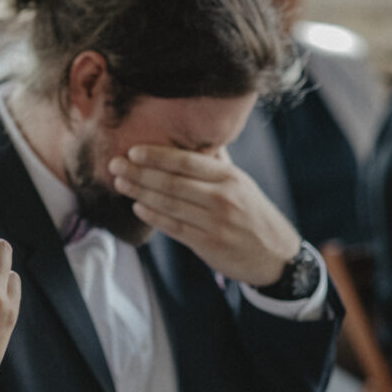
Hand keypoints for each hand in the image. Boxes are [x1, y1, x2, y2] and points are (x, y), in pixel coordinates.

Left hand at [109, 145, 299, 285]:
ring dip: (140, 193)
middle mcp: (223, 198)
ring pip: (170, 204)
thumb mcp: (241, 183)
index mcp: (230, 177)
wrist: (277, 255)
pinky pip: (174, 227)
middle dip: (140, 172)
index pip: (187, 161)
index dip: (157, 156)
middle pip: (172, 182)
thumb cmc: (252, 213)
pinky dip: (153, 217)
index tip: (133, 150)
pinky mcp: (208, 244)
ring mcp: (215, 222)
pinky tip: (137, 207)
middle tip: (115, 164)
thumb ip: (216, 162)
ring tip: (120, 183)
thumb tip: (195, 135)